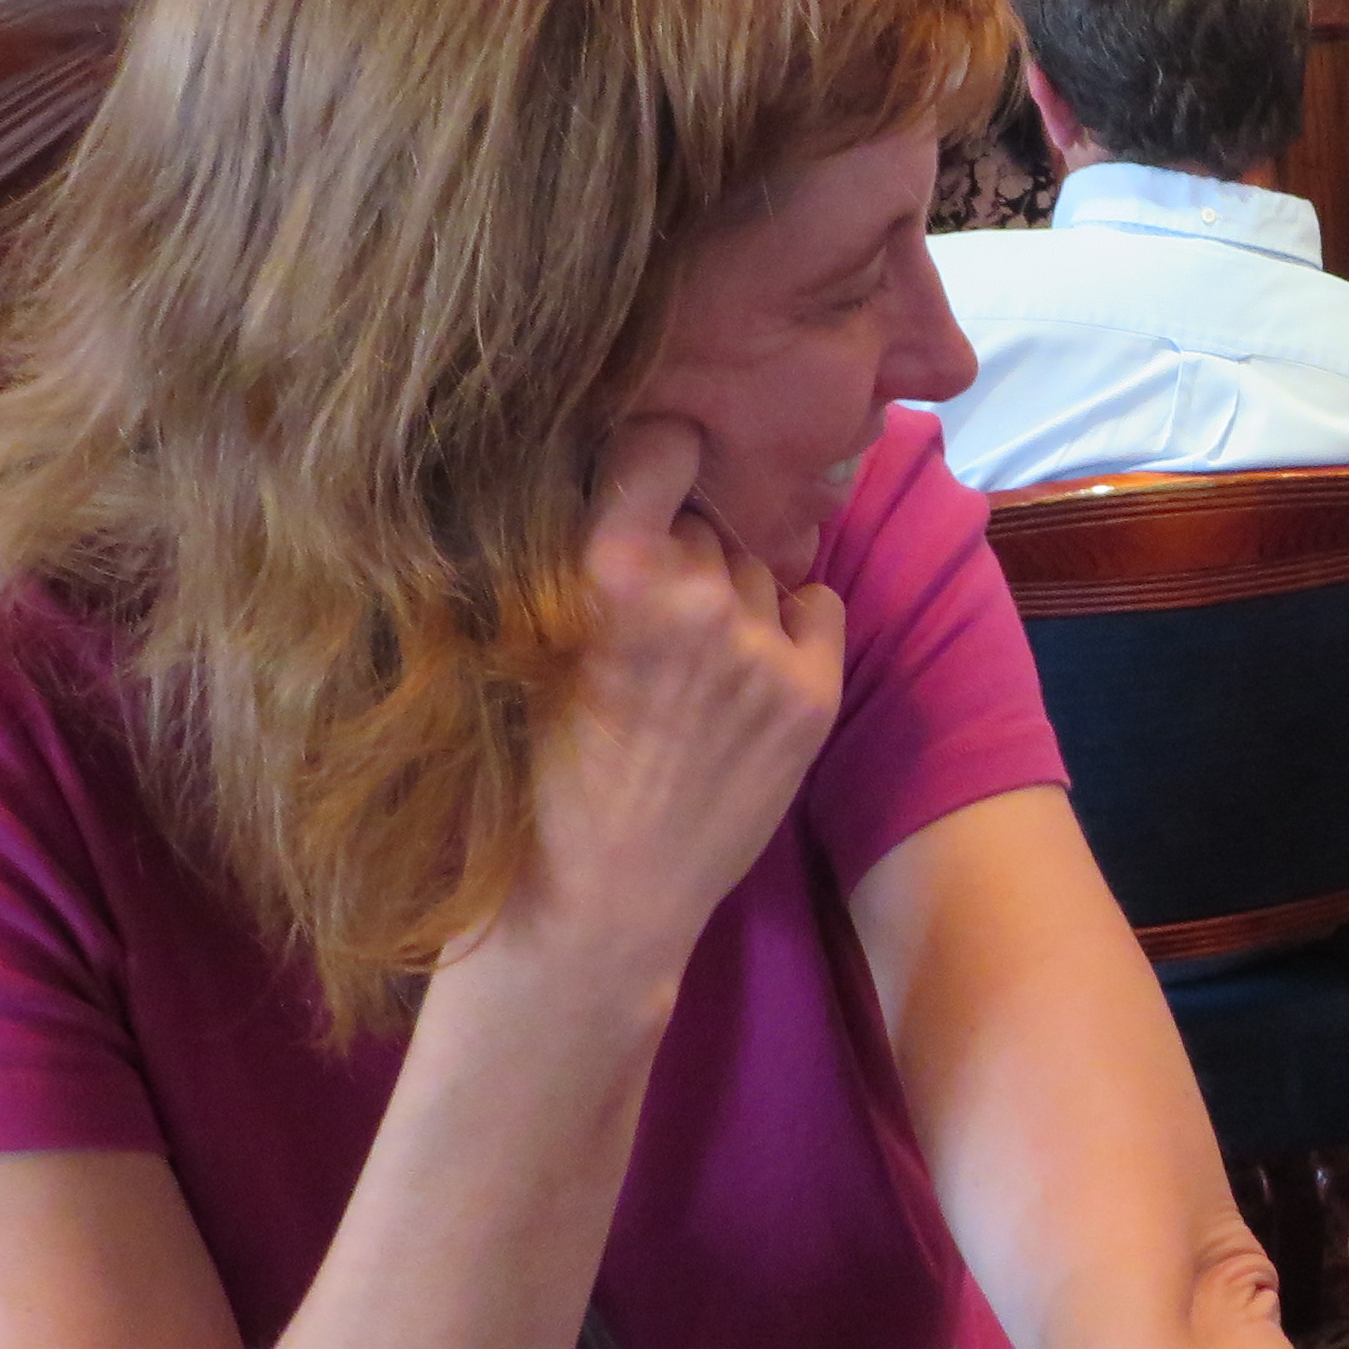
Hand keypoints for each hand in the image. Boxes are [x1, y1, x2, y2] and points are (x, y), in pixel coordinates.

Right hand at [487, 416, 844, 990]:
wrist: (596, 901)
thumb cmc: (541, 776)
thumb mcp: (530, 645)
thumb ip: (581, 564)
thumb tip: (630, 478)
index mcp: (603, 575)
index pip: (658, 447)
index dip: (655, 457)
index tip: (650, 472)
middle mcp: (692, 597)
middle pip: (706, 522)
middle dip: (682, 552)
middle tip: (650, 620)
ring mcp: (760, 647)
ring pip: (757, 566)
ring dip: (732, 595)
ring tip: (690, 666)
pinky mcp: (812, 693)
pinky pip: (818, 604)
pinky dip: (789, 625)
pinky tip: (746, 673)